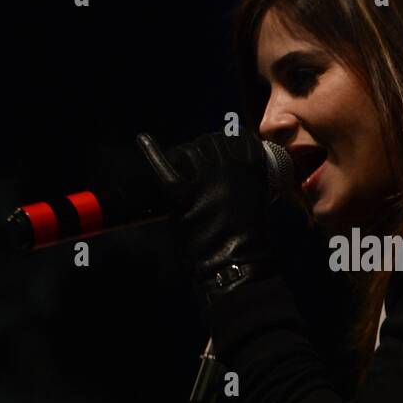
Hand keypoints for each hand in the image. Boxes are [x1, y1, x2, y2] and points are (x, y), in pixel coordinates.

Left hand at [136, 128, 275, 301]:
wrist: (238, 265)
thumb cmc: (253, 239)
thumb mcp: (259, 200)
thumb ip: (245, 179)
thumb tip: (227, 166)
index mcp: (251, 166)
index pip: (234, 137)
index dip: (224, 146)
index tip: (220, 155)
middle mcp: (227, 166)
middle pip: (208, 143)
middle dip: (202, 152)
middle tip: (200, 171)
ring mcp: (204, 178)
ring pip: (188, 151)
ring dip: (184, 157)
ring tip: (185, 172)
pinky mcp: (183, 194)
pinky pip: (164, 167)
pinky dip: (152, 152)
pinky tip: (143, 140)